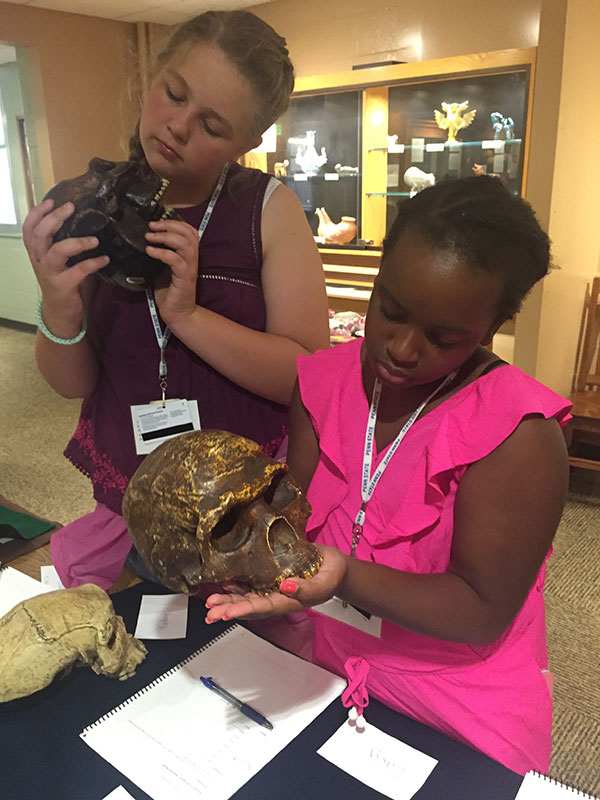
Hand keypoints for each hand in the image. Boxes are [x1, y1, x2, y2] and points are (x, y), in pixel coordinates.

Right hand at [22, 199, 108, 327]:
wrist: (60, 312)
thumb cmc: (61, 281)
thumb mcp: (56, 261)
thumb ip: (61, 243)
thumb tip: (82, 220)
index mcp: (36, 252)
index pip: (29, 229)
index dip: (37, 213)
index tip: (51, 201)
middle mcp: (40, 261)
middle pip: (40, 235)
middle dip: (54, 218)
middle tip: (71, 208)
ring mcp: (50, 273)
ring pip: (57, 251)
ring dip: (77, 242)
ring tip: (94, 239)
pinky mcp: (64, 285)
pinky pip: (79, 270)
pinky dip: (94, 263)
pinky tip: (104, 259)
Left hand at [146, 218, 199, 326]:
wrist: (177, 314)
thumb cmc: (169, 292)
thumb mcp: (163, 268)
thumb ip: (160, 254)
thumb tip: (146, 240)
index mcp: (188, 255)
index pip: (189, 231)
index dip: (174, 222)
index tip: (156, 223)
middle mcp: (192, 260)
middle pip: (188, 233)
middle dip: (168, 226)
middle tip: (151, 226)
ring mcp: (189, 269)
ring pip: (184, 244)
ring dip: (165, 237)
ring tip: (149, 237)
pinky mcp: (184, 279)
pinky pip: (176, 261)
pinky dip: (162, 253)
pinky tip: (150, 251)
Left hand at [204, 544, 348, 623]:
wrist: (335, 566)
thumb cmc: (332, 576)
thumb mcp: (323, 583)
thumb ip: (306, 587)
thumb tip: (285, 585)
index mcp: (289, 601)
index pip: (262, 608)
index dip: (243, 610)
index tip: (227, 613)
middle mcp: (277, 597)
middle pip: (249, 605)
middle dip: (228, 609)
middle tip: (210, 612)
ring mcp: (273, 587)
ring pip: (247, 596)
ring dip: (228, 599)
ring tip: (210, 603)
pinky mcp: (272, 575)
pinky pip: (252, 582)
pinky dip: (238, 585)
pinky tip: (226, 584)